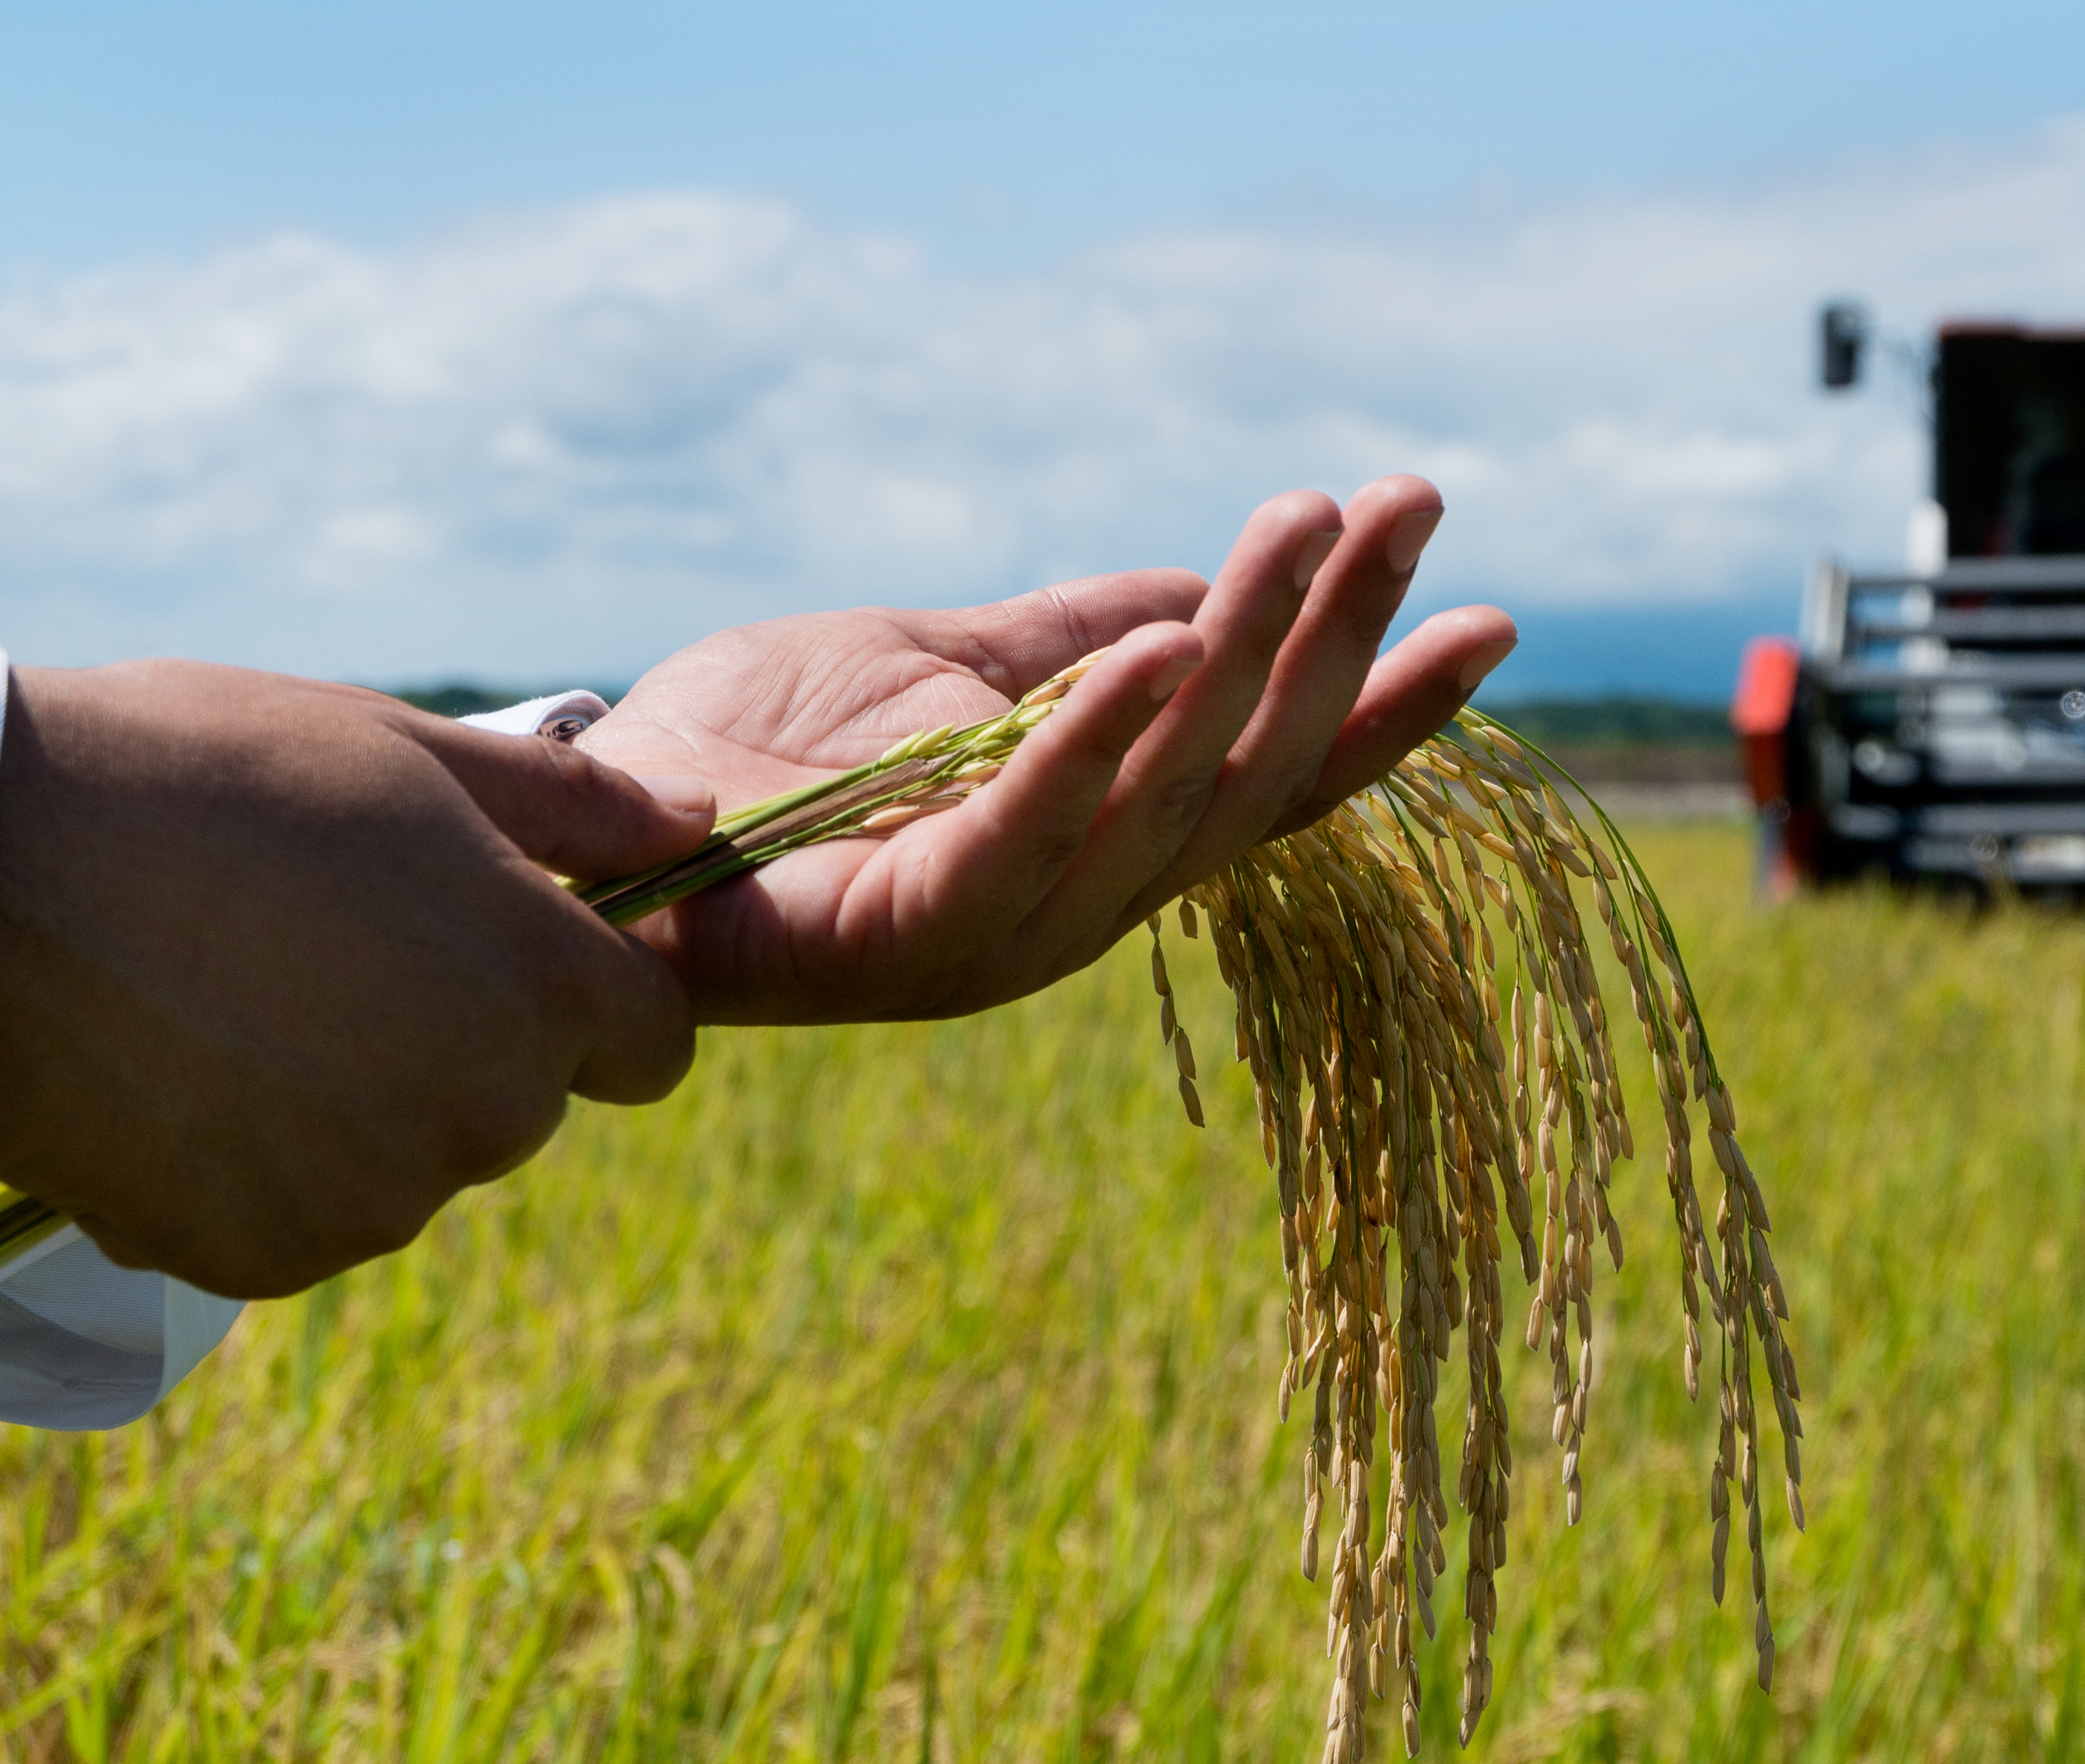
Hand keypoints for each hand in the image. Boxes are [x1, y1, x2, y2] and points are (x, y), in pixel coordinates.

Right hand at [0, 661, 712, 1297]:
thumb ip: (577, 810)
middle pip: (522, 1102)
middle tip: (325, 947)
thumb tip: (696, 822)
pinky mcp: (257, 1261)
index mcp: (544, 992)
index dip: (592, 994)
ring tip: (235, 996)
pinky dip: (257, 1164)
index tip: (502, 947)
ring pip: (409, 1164)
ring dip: (354, 1104)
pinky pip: (300, 1219)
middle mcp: (482, 1118)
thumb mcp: (411, 754)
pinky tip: (181, 1069)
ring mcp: (369, 1204)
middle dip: (459, 1039)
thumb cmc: (202, 778)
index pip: (653, 1044)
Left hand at [575, 476, 1516, 1023]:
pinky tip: (1174, 645)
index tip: (1490, 614)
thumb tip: (1204, 590)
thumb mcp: (950, 666)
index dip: (1386, 702)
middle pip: (1252, 772)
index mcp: (1103, 844)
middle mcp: (1081, 904)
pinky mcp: (916, 933)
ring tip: (1307, 528)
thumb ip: (1073, 641)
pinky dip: (1105, 741)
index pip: (1279, 778)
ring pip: (1168, 787)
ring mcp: (1008, 930)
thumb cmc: (764, 751)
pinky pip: (1033, 829)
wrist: (594, 825)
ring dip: (1250, 648)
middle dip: (1339, 636)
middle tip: (1406, 509)